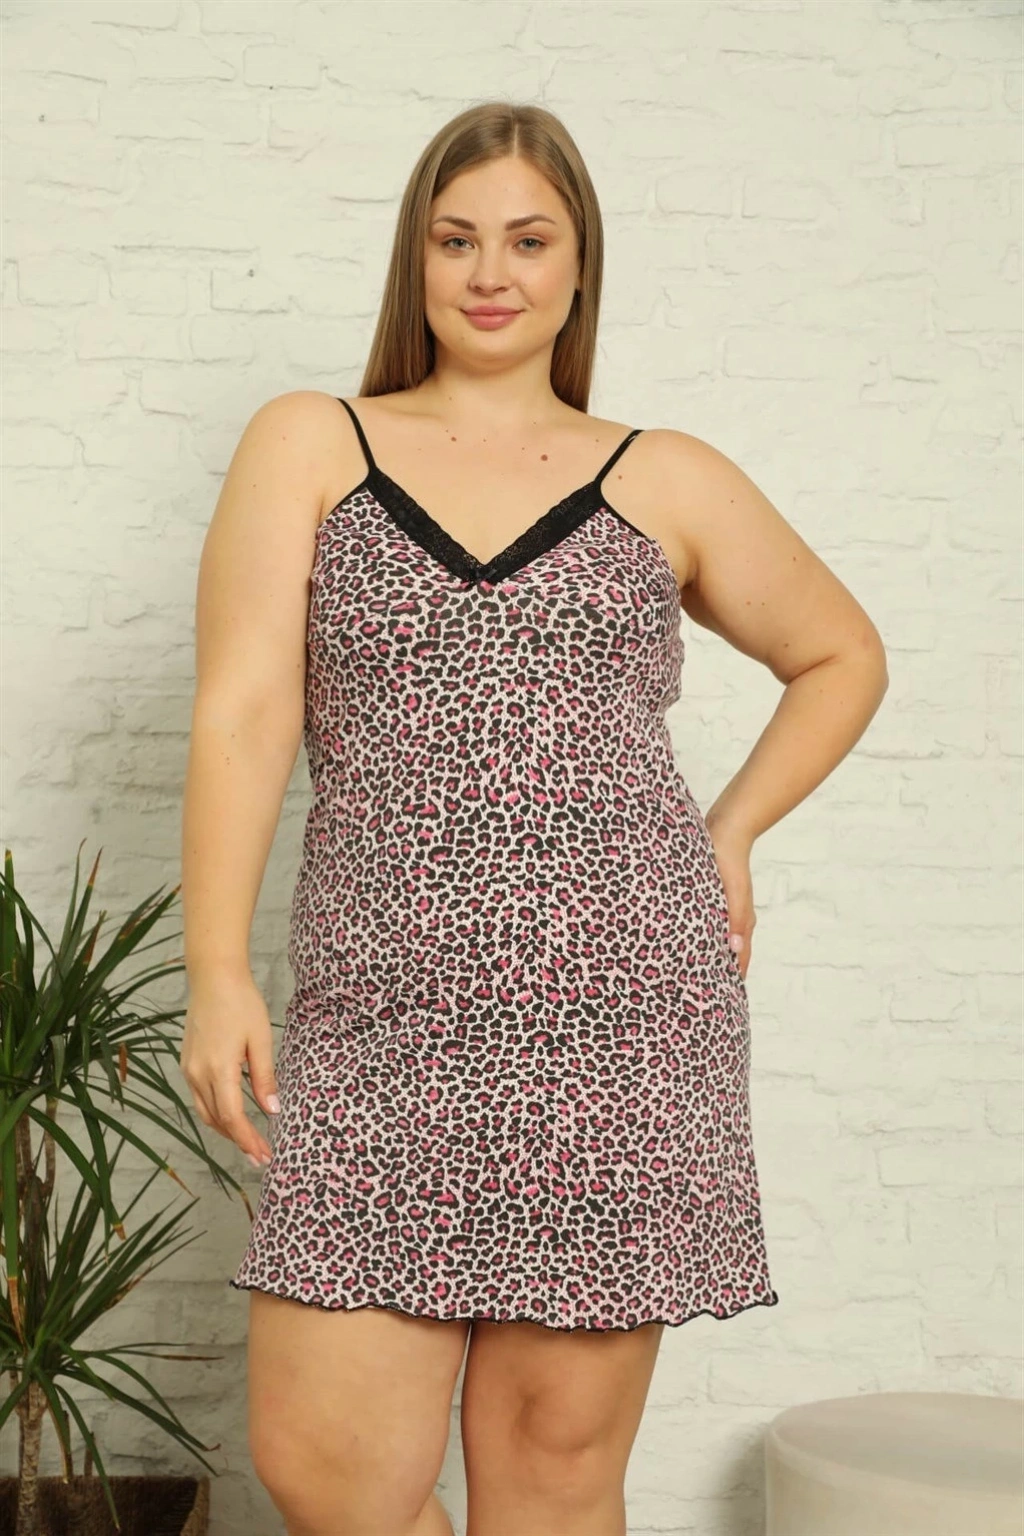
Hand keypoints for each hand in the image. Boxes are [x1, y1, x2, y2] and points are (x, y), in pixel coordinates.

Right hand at [179, 971, 279, 1170]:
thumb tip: (272, 1111)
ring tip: (248, 1141)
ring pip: (205, 1112)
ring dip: (225, 1129)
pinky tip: (231, 1114)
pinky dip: (215, 1112)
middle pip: (217, 1120)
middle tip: (261, 1155)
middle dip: (239, 1141)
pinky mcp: (187, 1062)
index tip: (263, 1156)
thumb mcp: (261, 1039)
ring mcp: (189, 1068)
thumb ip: (265, 1077)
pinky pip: (199, 1097)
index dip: (248, 1140)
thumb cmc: (241, 1003)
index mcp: (218, 1069)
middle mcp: (197, 1073)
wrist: (213, 978)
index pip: (232, 1117)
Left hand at [706, 820, 755, 982]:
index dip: (734, 979)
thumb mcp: (733, 892)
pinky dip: (703, 940)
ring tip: (697, 978)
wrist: (725, 830)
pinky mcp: (712, 900)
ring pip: (717, 941)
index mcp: (742, 921)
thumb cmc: (728, 861)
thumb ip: (736, 920)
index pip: (740, 959)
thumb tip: (735, 948)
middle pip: (730, 954)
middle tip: (709, 997)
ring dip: (711, 958)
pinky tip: (690, 945)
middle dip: (721, 974)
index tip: (725, 1003)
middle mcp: (734, 919)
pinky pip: (708, 926)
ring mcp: (724, 910)